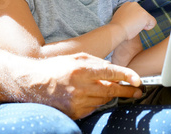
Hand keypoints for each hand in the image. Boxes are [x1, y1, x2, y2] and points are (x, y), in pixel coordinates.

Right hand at [18, 53, 143, 118]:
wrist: (33, 84)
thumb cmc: (55, 68)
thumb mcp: (75, 58)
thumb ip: (96, 62)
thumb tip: (114, 69)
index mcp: (81, 70)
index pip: (111, 72)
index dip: (127, 76)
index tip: (138, 80)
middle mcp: (80, 87)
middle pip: (111, 90)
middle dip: (126, 91)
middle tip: (136, 91)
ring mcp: (77, 102)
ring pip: (103, 100)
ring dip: (109, 95)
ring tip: (108, 89)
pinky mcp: (74, 112)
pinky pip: (93, 108)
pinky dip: (96, 102)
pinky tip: (90, 95)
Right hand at [110, 2, 155, 40]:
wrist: (117, 29)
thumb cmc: (117, 26)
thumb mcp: (120, 16)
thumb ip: (127, 15)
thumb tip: (132, 19)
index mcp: (128, 4)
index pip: (137, 12)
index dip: (134, 19)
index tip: (128, 23)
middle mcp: (134, 4)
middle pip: (142, 14)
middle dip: (139, 21)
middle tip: (130, 25)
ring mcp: (140, 9)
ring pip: (147, 19)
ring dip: (142, 24)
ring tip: (133, 27)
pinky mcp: (145, 16)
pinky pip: (153, 22)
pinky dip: (149, 27)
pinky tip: (140, 29)